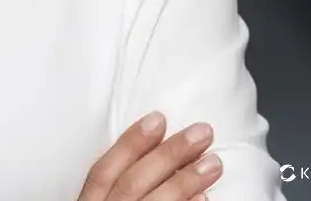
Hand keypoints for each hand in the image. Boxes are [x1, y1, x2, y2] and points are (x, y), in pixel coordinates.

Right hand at [76, 111, 223, 199]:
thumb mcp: (96, 200)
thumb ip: (111, 182)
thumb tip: (146, 147)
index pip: (103, 170)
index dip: (130, 142)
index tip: (158, 118)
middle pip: (133, 182)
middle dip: (168, 155)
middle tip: (201, 133)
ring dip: (186, 181)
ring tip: (214, 163)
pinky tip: (206, 198)